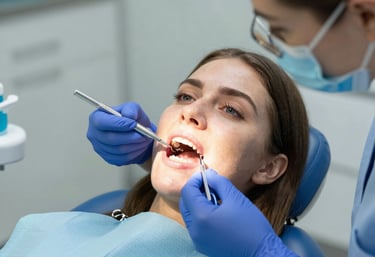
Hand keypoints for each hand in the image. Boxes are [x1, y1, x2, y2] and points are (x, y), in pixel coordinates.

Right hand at [87, 102, 154, 165]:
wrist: (136, 134)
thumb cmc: (131, 119)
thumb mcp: (132, 108)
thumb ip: (130, 109)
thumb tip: (129, 116)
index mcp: (96, 118)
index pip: (102, 122)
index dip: (119, 124)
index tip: (134, 124)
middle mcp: (94, 134)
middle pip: (110, 138)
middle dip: (130, 137)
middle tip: (144, 134)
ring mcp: (100, 148)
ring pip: (118, 150)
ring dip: (135, 145)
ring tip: (146, 139)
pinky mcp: (108, 158)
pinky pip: (122, 158)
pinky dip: (135, 152)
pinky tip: (141, 146)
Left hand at [180, 169, 296, 256]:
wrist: (262, 254)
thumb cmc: (251, 227)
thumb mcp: (235, 198)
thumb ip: (218, 182)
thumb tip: (208, 174)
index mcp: (201, 217)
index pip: (188, 191)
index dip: (196, 179)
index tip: (206, 175)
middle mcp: (195, 230)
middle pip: (186, 203)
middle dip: (195, 191)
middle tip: (211, 184)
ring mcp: (198, 240)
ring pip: (190, 214)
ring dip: (198, 203)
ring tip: (217, 198)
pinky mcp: (203, 246)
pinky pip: (196, 226)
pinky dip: (202, 215)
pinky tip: (218, 212)